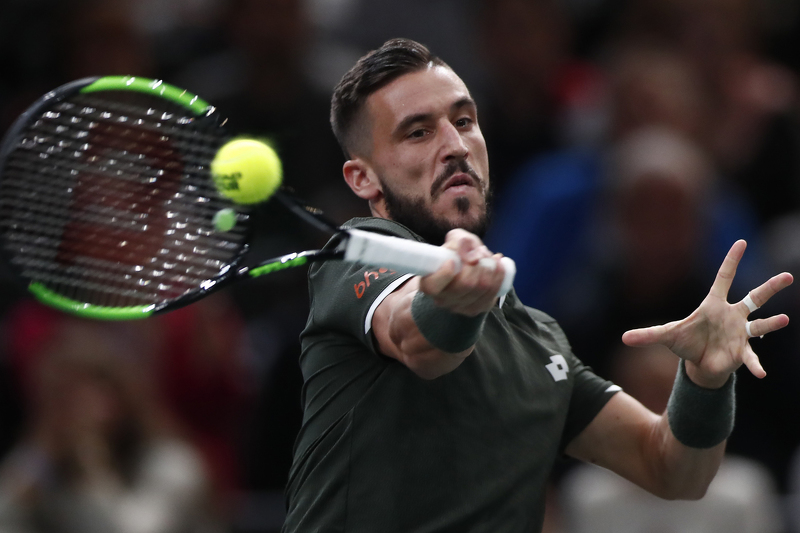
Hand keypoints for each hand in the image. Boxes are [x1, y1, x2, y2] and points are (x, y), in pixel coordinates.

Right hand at [418, 229, 505, 315]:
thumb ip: (460, 241)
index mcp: (429, 283)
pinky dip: (499, 275)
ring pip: (482, 287)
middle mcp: (443, 299)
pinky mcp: (478, 308)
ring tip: (487, 256)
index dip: (445, 273)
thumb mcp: (454, 240)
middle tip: (479, 252)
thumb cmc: (456, 253)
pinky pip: (493, 293)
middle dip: (477, 264)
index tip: (453, 260)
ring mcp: (461, 307)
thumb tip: (473, 258)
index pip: (433, 287)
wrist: (465, 267)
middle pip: (465, 284)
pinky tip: (498, 265)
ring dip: (490, 267)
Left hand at [621, 240, 792, 387]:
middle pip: (754, 297)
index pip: (724, 278)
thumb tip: (623, 338)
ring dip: (772, 322)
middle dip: (771, 287)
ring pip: (761, 324)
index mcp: (713, 305)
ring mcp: (740, 333)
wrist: (699, 363)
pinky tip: (760, 374)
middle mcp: (732, 315)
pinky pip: (750, 357)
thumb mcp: (666, 336)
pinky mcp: (741, 352)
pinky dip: (754, 365)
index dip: (731, 261)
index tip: (742, 241)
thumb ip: (647, 335)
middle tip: (788, 276)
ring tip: (784, 319)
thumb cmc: (687, 343)